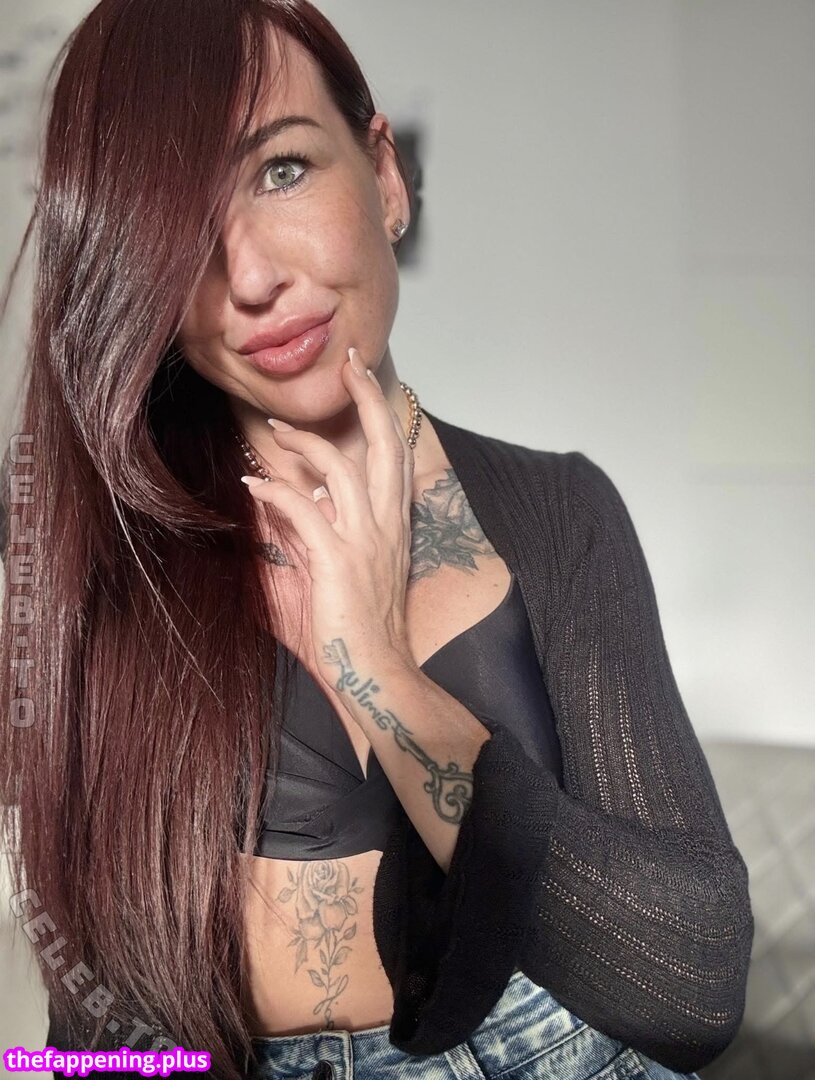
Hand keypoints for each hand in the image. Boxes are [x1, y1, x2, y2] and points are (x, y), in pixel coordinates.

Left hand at [240, 348, 417, 700]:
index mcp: (395, 524)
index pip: (395, 456)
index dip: (384, 413)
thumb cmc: (363, 628)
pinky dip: (274, 491)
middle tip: (350, 364)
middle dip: (368, 397)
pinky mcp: (337, 559)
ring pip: (340, 467)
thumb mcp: (344, 569)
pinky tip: (253, 484)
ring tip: (275, 430)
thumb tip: (296, 497)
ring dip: (303, 442)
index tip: (365, 381)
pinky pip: (302, 509)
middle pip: (385, 443)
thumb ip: (320, 529)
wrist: (378, 672)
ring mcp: (364, 539)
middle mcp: (387, 524)